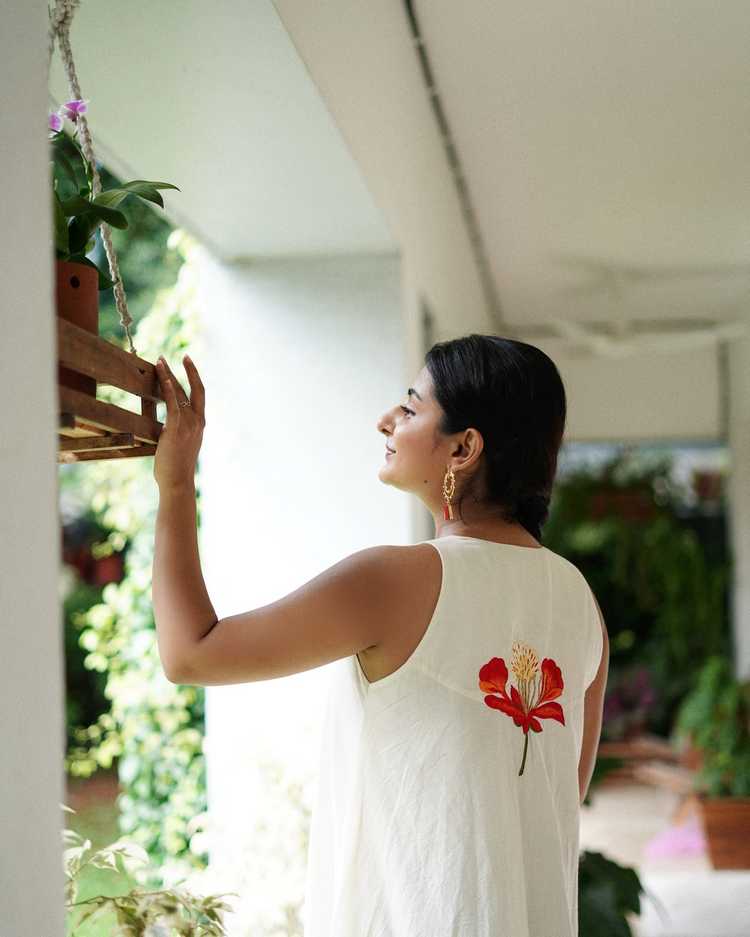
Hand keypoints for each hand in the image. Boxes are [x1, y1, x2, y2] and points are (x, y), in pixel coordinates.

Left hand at [153, 354, 205, 490]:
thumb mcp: (179, 447)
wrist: (178, 482)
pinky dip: (167, 386)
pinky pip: (172, 401)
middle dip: (190, 371)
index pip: (200, 398)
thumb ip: (176, 434)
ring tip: (160, 361)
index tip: (189, 366)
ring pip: (181, 392)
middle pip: (197, 390)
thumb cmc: (175, 470)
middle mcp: (198, 422)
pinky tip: (161, 375)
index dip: (196, 380)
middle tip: (182, 356)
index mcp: (200, 426)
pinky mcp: (176, 427)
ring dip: (170, 375)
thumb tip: (165, 428)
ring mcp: (188, 424)